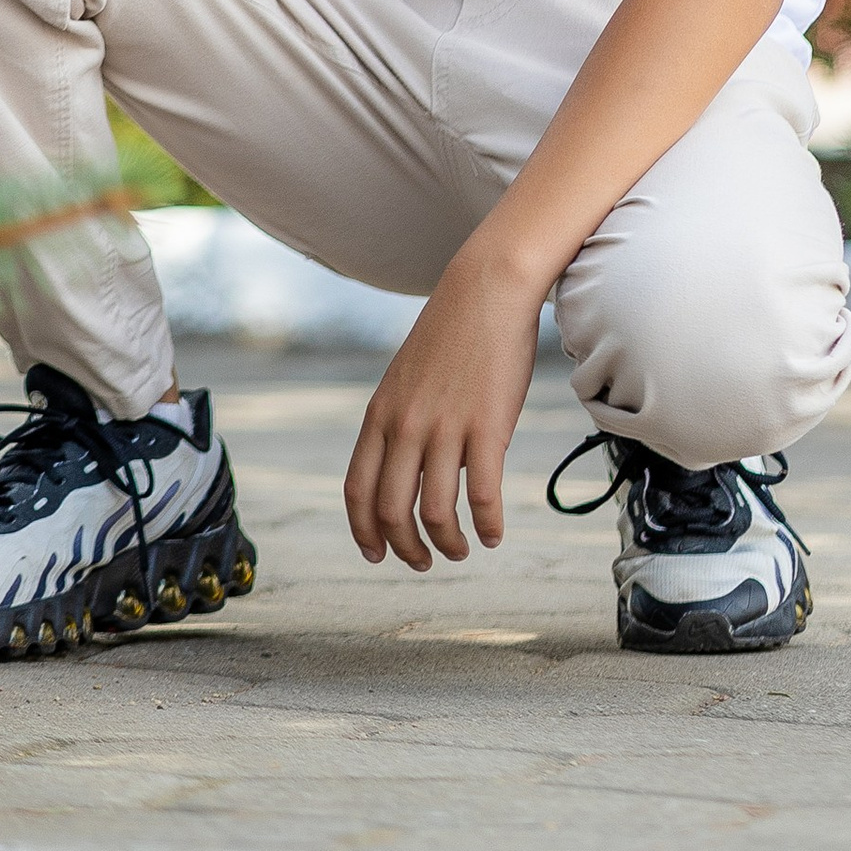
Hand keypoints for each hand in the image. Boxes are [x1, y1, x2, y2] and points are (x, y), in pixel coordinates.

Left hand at [343, 240, 541, 568]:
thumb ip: (397, 421)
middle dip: (406, 549)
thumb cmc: (450, 333)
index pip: (356, 491)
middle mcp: (405, 425)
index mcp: (380, 414)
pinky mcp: (487, 427)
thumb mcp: (404, 378)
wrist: (487, 288)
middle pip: (391, 512)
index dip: (363, 532)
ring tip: (462, 550)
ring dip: (449, 545)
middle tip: (424, 562)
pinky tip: (494, 533)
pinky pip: (483, 495)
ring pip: (436, 513)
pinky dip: (488, 525)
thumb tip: (402, 470)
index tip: (377, 554)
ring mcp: (445, 427)